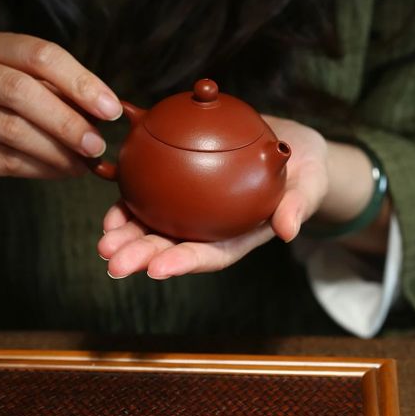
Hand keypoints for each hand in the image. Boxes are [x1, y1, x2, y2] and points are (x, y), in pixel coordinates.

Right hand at [0, 32, 120, 197]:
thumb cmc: (1, 107)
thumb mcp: (29, 86)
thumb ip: (61, 92)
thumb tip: (106, 112)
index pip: (40, 55)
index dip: (80, 81)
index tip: (111, 109)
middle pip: (21, 92)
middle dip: (67, 121)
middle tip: (96, 144)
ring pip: (13, 130)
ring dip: (57, 150)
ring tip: (83, 162)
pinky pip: (4, 160)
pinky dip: (41, 168)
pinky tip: (61, 171)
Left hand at [97, 116, 329, 278]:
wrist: (291, 147)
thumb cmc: (303, 170)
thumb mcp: (310, 184)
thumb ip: (299, 205)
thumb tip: (289, 230)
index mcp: (239, 235)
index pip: (211, 254)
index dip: (184, 262)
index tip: (157, 268)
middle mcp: (212, 227)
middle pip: (174, 246)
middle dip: (142, 257)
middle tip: (113, 261)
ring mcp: (195, 209)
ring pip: (156, 226)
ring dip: (127, 235)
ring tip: (103, 241)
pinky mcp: (183, 184)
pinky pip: (154, 194)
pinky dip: (132, 200)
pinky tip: (113, 202)